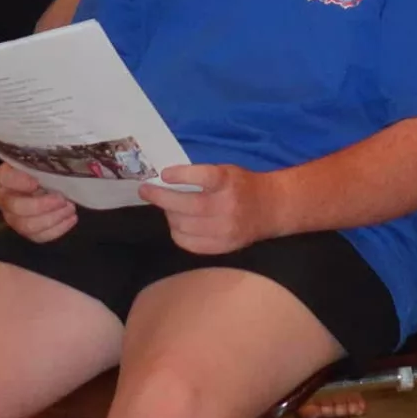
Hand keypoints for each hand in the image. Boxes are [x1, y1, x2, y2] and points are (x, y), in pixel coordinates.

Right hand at [0, 163, 77, 243]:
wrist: (45, 183)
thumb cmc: (43, 170)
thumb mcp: (41, 161)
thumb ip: (43, 162)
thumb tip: (57, 166)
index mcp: (5, 178)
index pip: (7, 179)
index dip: (21, 182)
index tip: (37, 182)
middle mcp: (5, 200)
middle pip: (18, 208)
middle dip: (43, 205)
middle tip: (62, 199)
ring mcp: (14, 219)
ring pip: (28, 226)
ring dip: (53, 218)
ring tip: (70, 208)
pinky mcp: (27, 232)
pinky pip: (40, 236)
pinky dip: (58, 229)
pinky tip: (70, 218)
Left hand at [140, 162, 277, 255]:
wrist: (270, 208)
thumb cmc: (242, 185)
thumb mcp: (226, 171)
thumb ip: (201, 176)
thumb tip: (164, 181)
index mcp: (229, 182)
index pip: (203, 177)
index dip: (182, 176)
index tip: (164, 174)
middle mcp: (227, 206)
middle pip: (187, 206)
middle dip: (160, 198)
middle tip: (146, 191)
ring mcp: (225, 229)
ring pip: (183, 226)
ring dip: (169, 216)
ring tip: (168, 209)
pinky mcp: (223, 246)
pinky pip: (189, 243)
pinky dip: (178, 234)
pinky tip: (178, 225)